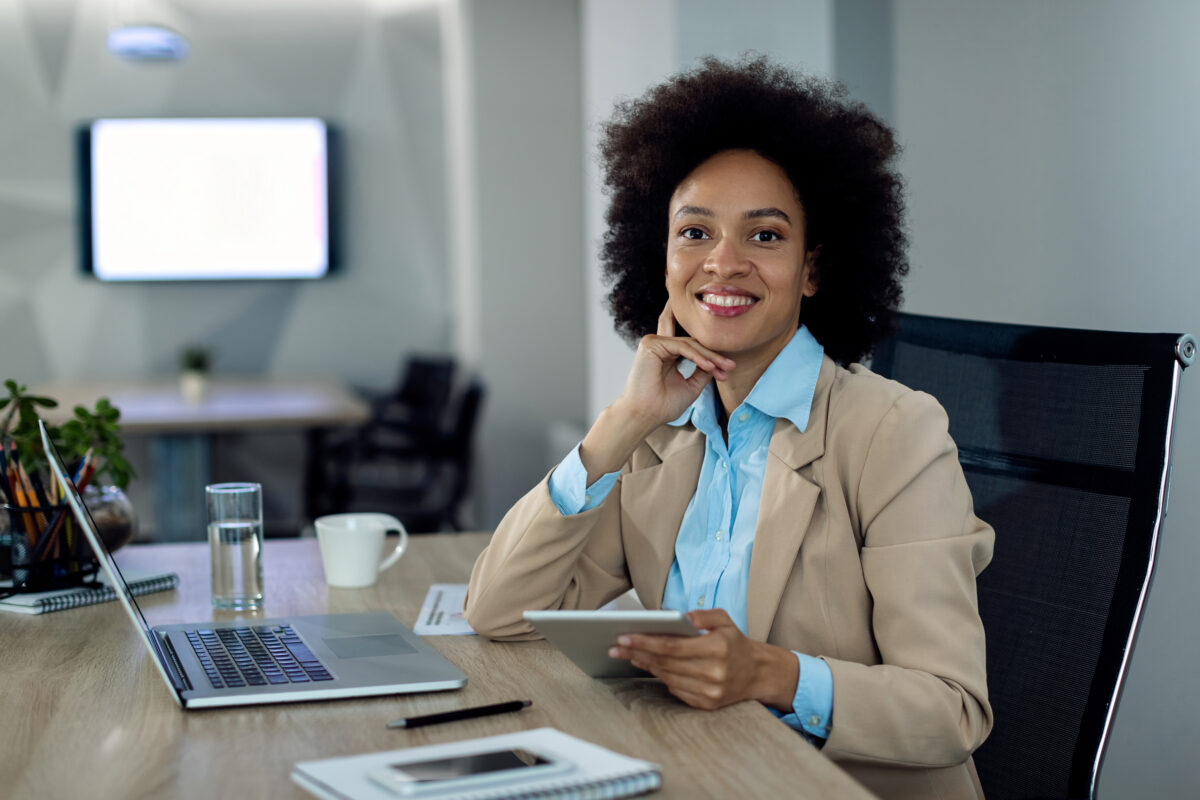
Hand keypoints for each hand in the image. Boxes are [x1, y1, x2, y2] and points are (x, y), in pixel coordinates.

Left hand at [607, 609, 798, 711]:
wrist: (757, 673)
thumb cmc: (735, 643)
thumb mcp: (725, 620)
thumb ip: (703, 615)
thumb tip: (679, 616)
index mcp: (717, 649)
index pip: (672, 646)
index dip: (645, 642)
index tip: (624, 637)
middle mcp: (713, 673)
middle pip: (665, 663)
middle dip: (637, 653)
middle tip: (616, 646)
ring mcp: (710, 692)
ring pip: (667, 677)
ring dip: (645, 665)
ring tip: (629, 654)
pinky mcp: (706, 705)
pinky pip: (676, 690)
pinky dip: (661, 677)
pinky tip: (650, 666)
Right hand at [616, 303, 735, 428]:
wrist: (645, 415)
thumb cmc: (662, 405)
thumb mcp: (691, 387)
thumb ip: (702, 372)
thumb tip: (717, 362)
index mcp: (666, 355)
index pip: (693, 349)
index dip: (711, 358)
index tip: (727, 371)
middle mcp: (659, 346)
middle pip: (693, 344)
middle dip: (714, 355)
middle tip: (731, 366)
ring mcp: (654, 343)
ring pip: (689, 344)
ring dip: (709, 356)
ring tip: (723, 368)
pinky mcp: (651, 344)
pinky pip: (682, 346)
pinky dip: (697, 356)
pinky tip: (709, 366)